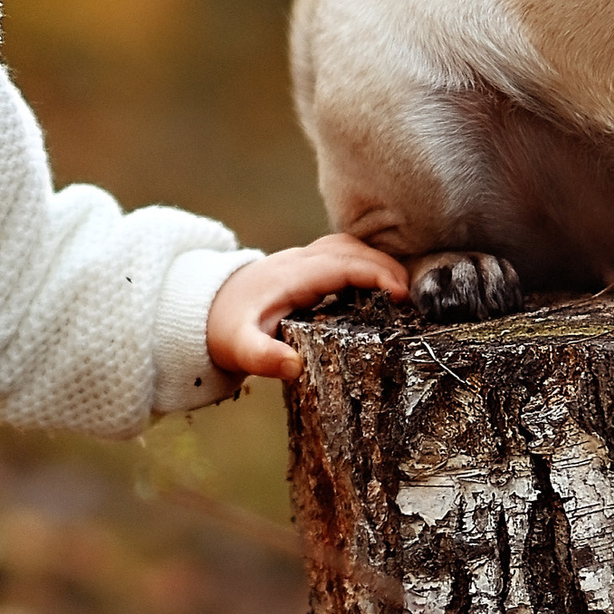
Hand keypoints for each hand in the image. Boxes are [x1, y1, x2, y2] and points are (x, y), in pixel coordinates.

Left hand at [205, 236, 408, 384]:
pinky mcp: (305, 267)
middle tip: (413, 301)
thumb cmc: (222, 329)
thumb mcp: (238, 348)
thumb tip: (293, 367)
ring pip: (350, 247)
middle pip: (354, 250)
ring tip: (403, 295)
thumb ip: (263, 358)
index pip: (344, 264)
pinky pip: (344, 255)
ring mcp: (303, 260)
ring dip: (379, 264)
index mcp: (292, 276)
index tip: (403, 296)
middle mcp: (300, 261)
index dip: (377, 275)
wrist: (200, 309)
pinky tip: (380, 291)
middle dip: (388, 268)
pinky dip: (367, 265)